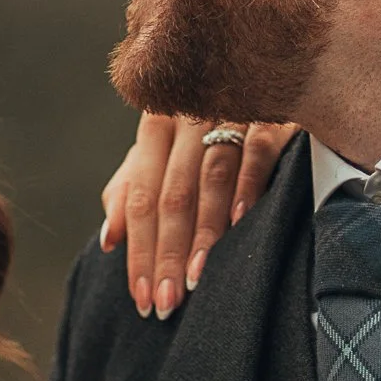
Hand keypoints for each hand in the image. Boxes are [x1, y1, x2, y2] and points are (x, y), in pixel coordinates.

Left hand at [99, 115, 298, 318]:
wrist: (262, 78)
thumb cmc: (204, 129)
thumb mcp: (163, 154)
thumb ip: (132, 190)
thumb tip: (109, 240)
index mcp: (155, 127)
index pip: (141, 198)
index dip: (140, 250)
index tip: (142, 297)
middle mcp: (188, 117)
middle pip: (173, 195)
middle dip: (168, 254)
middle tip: (167, 302)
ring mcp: (229, 113)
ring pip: (211, 178)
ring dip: (204, 232)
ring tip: (197, 279)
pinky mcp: (271, 115)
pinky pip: (256, 152)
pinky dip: (247, 187)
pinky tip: (238, 223)